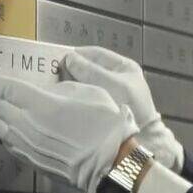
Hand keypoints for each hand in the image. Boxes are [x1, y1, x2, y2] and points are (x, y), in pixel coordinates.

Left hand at [0, 70, 137, 192]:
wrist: (111, 163)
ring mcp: (28, 145)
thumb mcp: (87, 91)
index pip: (1, 87)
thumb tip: (46, 90)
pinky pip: (9, 143)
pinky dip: (3, 132)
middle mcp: (27, 124)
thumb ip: (60, 87)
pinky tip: (8, 128)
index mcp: (40, 103)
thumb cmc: (105, 122)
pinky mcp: (32, 161)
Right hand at [62, 46, 184, 171]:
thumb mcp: (111, 84)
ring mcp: (110, 94)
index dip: (77, 54)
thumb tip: (69, 58)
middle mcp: (117, 78)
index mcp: (124, 67)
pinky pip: (86, 97)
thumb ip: (89, 70)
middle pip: (89, 69)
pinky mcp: (103, 108)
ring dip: (72, 84)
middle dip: (71, 70)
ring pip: (86, 83)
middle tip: (51, 74)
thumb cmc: (130, 107)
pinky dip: (76, 97)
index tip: (58, 58)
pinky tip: (64, 99)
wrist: (142, 138)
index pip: (95, 54)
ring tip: (54, 86)